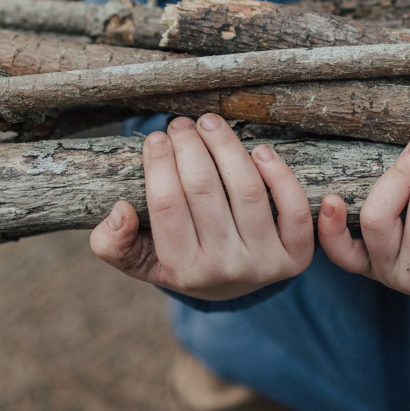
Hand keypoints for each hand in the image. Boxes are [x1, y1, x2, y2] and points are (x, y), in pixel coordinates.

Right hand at [90, 114, 313, 299]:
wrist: (232, 286)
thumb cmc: (182, 260)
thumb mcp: (139, 260)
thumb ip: (113, 243)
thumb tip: (120, 210)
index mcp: (183, 272)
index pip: (167, 206)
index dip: (159, 164)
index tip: (156, 138)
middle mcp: (225, 270)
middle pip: (205, 192)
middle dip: (190, 147)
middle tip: (181, 124)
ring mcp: (265, 263)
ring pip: (247, 191)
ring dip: (228, 147)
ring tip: (211, 123)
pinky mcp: (296, 254)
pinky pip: (294, 209)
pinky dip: (280, 175)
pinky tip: (261, 150)